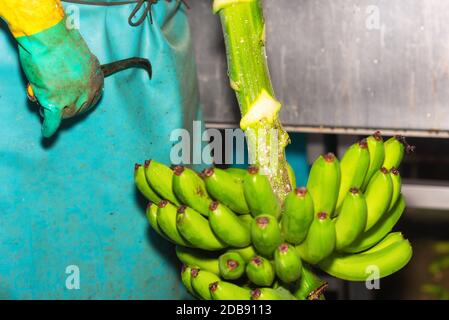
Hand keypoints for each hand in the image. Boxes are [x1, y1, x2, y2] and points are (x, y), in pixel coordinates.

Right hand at [18, 21, 103, 136]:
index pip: (91, 98)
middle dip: (66, 106)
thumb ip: (80, 71)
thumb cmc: (62, 41)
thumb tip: (74, 77)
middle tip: (55, 98)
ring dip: (54, 111)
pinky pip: (53, 120)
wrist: (49, 37)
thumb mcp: (82, 57)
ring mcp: (72, 99)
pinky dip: (49, 127)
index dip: (80, 100)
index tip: (73, 100)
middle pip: (78, 108)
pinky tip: (47, 132)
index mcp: (97, 81)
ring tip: (45, 100)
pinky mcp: (55, 102)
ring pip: (64, 114)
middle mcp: (88, 92)